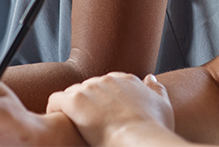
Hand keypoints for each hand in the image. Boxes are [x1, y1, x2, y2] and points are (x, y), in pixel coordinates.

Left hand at [46, 72, 174, 145]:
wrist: (139, 140)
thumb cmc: (153, 129)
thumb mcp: (163, 106)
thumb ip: (157, 89)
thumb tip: (150, 77)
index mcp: (127, 79)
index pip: (108, 85)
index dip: (104, 102)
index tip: (104, 118)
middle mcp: (107, 79)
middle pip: (89, 89)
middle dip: (88, 105)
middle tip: (89, 125)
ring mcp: (90, 88)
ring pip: (72, 93)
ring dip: (72, 108)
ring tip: (73, 127)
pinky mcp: (74, 101)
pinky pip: (55, 101)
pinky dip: (54, 110)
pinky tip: (60, 123)